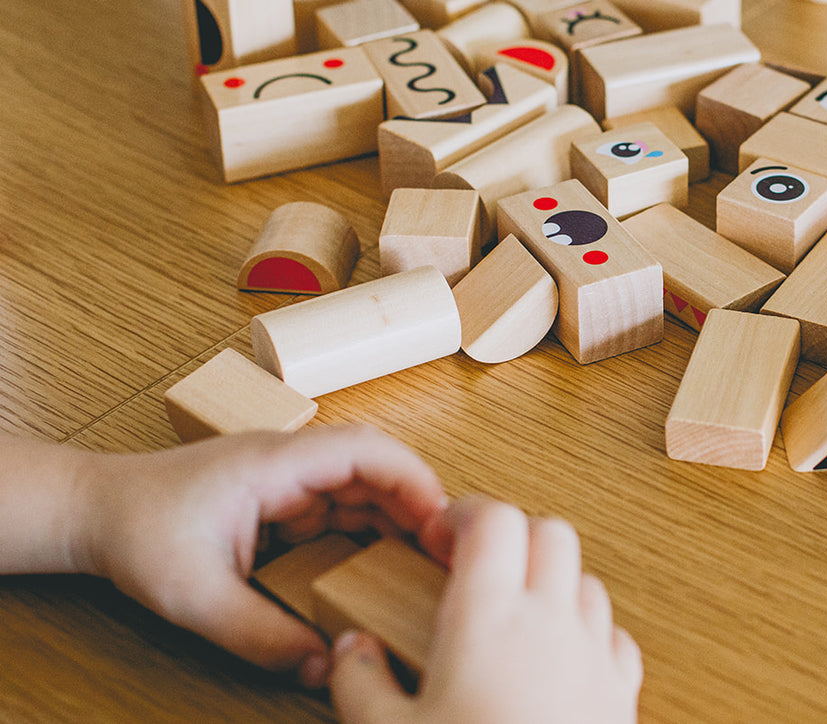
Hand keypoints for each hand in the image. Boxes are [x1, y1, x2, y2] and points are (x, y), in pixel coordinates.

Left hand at [74, 425, 447, 687]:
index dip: (415, 480)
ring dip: (393, 524)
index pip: (366, 450)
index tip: (442, 522)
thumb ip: (261, 635)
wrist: (90, 512)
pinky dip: (363, 538)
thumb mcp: (196, 595)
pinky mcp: (280, 502)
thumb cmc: (134, 530)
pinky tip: (373, 574)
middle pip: (376, 470)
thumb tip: (320, 667)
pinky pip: (337, 512)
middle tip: (446, 556)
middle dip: (417, 508)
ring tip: (420, 569)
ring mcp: (286, 480)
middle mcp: (290, 462)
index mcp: (276, 462)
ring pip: (361, 492)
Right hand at [330, 498, 642, 723]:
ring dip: (551, 578)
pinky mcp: (621, 692)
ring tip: (511, 612)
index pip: (494, 520)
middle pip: (549, 531)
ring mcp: (595, 654)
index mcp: (489, 619)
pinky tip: (559, 656)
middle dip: (511, 534)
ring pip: (586, 577)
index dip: (465, 512)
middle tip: (473, 565)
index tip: (438, 536)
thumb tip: (350, 646)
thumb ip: (360, 682)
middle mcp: (551, 622)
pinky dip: (588, 628)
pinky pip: (614, 634)